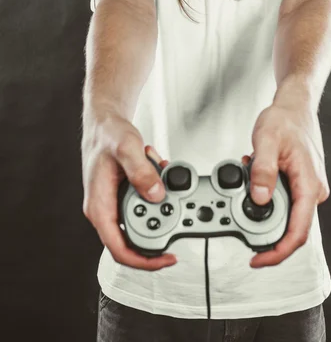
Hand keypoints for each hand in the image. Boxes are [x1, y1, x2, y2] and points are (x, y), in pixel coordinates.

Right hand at [81, 113, 175, 269]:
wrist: (104, 123)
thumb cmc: (107, 134)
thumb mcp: (126, 147)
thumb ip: (141, 171)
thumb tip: (156, 195)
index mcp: (99, 207)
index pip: (119, 249)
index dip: (144, 261)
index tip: (167, 259)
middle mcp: (106, 210)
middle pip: (135, 237)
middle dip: (160, 220)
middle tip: (177, 202)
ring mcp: (115, 203)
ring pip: (144, 216)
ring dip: (160, 199)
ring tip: (162, 170)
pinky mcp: (125, 195)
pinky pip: (146, 201)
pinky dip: (158, 188)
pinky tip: (159, 167)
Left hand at [241, 103, 329, 267]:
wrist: (294, 106)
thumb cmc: (285, 120)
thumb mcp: (267, 140)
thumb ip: (263, 170)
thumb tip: (259, 199)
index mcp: (309, 186)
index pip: (298, 233)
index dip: (277, 252)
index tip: (257, 259)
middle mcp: (312, 191)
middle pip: (288, 227)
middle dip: (259, 222)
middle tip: (235, 206)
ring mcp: (306, 188)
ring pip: (282, 213)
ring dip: (259, 204)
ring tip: (245, 178)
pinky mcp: (298, 184)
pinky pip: (280, 199)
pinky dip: (262, 193)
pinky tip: (252, 174)